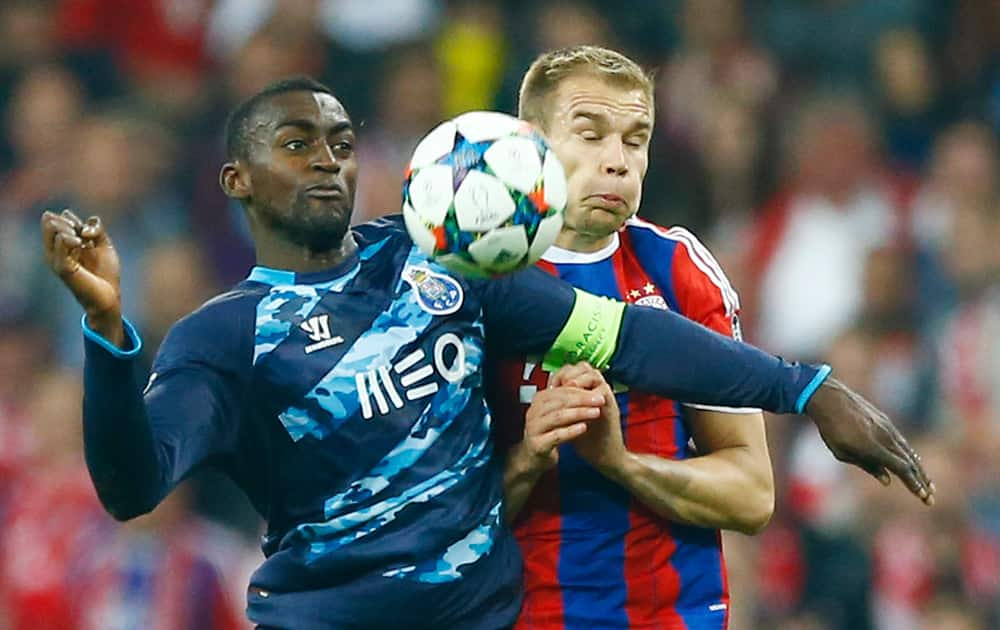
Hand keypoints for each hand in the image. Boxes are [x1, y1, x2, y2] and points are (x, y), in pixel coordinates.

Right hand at [41, 210, 122, 342]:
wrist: (109, 296)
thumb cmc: (106, 274)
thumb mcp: (104, 246)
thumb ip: (97, 230)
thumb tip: (89, 220)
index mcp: (64, 245)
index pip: (56, 220)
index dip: (71, 218)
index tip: (90, 232)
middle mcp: (57, 251)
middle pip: (51, 222)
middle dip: (69, 221)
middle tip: (85, 235)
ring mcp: (57, 259)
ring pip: (53, 229)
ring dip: (69, 228)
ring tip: (83, 240)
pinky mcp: (62, 267)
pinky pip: (59, 244)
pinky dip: (70, 238)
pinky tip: (81, 244)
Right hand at [509, 373, 604, 479]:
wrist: (533, 458)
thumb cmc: (548, 433)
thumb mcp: (556, 414)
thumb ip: (567, 401)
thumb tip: (588, 387)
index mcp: (539, 401)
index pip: (561, 390)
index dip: (580, 390)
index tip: (597, 391)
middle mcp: (533, 412)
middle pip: (560, 401)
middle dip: (582, 399)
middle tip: (600, 400)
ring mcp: (534, 429)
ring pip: (558, 416)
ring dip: (579, 413)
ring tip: (595, 412)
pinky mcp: (537, 445)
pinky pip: (556, 435)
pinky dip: (571, 431)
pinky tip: (584, 428)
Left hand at [551, 363, 626, 475]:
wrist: (604, 457)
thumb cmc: (587, 440)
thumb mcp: (572, 419)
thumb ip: (565, 406)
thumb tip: (549, 395)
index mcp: (589, 393)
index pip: (576, 370)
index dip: (562, 373)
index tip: (552, 385)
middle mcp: (598, 392)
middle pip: (585, 367)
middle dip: (569, 373)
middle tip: (559, 385)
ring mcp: (606, 398)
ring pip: (595, 374)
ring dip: (579, 379)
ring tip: (568, 389)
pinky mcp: (611, 407)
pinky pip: (602, 389)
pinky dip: (588, 392)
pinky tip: (576, 401)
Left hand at [806, 377, 934, 504]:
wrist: (830, 398)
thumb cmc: (830, 429)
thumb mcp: (842, 452)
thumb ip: (867, 466)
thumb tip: (887, 480)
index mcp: (873, 448)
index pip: (901, 469)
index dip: (914, 484)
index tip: (924, 496)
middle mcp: (885, 438)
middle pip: (910, 463)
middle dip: (922, 482)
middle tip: (931, 499)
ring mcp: (888, 428)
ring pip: (908, 453)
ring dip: (920, 470)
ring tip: (929, 485)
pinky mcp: (886, 422)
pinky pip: (902, 442)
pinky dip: (911, 456)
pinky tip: (915, 464)